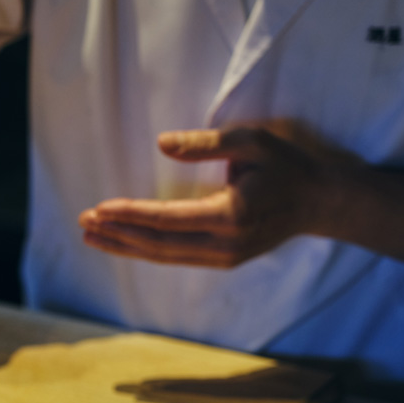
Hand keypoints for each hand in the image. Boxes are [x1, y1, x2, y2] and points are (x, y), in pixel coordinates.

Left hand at [78, 125, 343, 267]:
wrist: (321, 203)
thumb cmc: (286, 166)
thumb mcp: (251, 142)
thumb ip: (206, 143)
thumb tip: (161, 143)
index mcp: (231, 215)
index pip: (168, 219)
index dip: (130, 215)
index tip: (99, 208)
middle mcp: (226, 244)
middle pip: (158, 244)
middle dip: (117, 234)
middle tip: (82, 222)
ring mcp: (224, 257)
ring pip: (164, 256)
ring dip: (125, 246)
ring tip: (91, 235)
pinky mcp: (223, 260)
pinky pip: (175, 257)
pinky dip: (144, 251)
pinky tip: (121, 242)